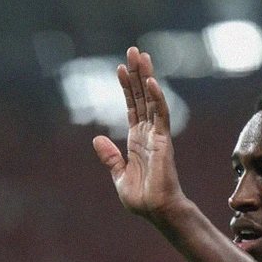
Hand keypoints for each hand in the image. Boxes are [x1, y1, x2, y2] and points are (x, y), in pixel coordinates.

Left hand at [93, 47, 186, 224]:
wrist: (156, 211)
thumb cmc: (142, 198)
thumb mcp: (119, 176)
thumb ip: (110, 157)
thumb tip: (97, 138)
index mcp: (137, 141)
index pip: (132, 108)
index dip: (127, 88)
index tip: (120, 68)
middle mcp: (148, 134)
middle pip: (142, 97)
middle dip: (137, 74)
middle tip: (134, 50)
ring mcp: (157, 135)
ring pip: (152, 100)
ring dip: (146, 77)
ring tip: (141, 55)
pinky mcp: (163, 141)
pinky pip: (161, 115)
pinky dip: (157, 98)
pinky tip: (151, 81)